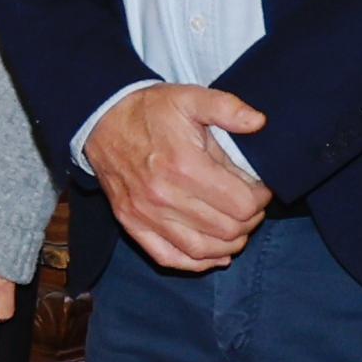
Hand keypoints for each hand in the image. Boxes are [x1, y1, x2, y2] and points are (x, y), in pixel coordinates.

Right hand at [90, 81, 270, 271]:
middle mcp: (164, 197)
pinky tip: (215, 254)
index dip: (260, 199)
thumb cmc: (150, 111)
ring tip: (237, 226)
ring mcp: (146, 215)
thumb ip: (227, 108)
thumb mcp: (190, 98)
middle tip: (250, 205)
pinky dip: (197, 263)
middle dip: (250, 220)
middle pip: (228, 230)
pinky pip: (170, 258)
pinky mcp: (132, 224)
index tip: (259, 188)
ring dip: (230, 243)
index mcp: (184, 166)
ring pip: (203, 250)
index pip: (242, 204)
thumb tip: (259, 122)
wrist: (100, 120)